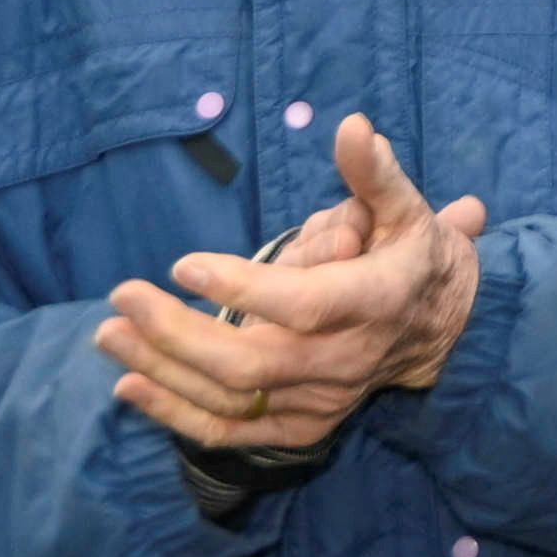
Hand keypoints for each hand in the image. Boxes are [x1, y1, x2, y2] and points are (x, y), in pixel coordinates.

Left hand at [95, 114, 487, 453]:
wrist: (446, 333)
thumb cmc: (416, 258)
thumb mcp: (409, 209)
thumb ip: (375, 174)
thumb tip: (351, 126)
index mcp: (375, 302)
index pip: (304, 306)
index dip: (243, 289)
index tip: (183, 264)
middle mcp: (345, 360)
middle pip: (251, 362)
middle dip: (178, 335)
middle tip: (123, 296)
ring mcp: (320, 400)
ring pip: (231, 400)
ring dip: (162, 371)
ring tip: (109, 334)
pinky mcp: (301, 427)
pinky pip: (231, 431)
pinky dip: (176, 414)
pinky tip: (129, 387)